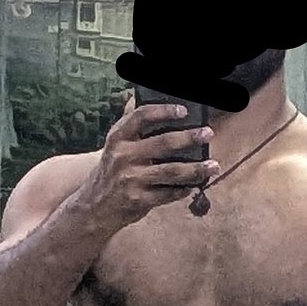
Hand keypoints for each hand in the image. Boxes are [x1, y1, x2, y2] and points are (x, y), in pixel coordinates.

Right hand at [77, 101, 217, 230]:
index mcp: (117, 138)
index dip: (163, 111)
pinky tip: (193, 186)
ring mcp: (130, 180)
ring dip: (195, 169)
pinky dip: (183, 190)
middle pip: (163, 143)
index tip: (183, 111)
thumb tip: (138, 97)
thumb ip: (130, 126)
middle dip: (189, 138)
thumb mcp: (114, 147)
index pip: (141, 116)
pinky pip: (167, 194)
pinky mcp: (138, 200)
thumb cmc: (111, 173)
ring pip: (171, 172)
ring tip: (212, 166)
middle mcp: (122, 157)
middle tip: (207, 134)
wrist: (93, 208)